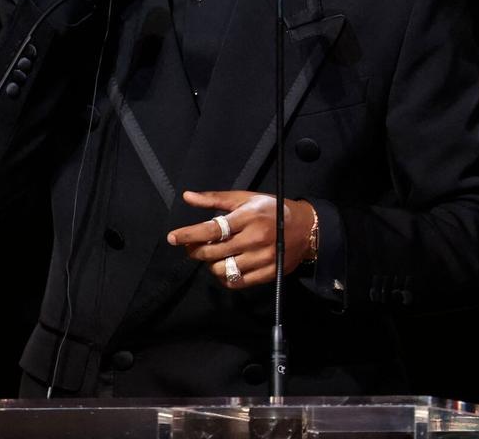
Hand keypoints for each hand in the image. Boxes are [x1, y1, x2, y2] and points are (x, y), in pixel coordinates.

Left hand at [166, 190, 315, 289]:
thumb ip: (214, 199)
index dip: (189, 235)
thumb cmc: (271, 209)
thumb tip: (187, 196)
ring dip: (210, 264)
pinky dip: (224, 277)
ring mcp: (263, 259)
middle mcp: (255, 239)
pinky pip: (237, 282)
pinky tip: (223, 267)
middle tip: (191, 247)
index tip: (172, 237)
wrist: (306, 228)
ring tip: (212, 256)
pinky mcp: (269, 274)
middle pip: (213, 252)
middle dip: (195, 251)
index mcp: (248, 218)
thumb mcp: (244, 198)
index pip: (212, 229)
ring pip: (223, 269)